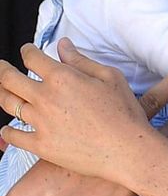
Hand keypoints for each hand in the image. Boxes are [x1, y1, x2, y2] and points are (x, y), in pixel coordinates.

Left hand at [0, 39, 167, 181]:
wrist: (127, 150)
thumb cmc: (124, 112)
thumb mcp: (109, 77)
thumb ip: (81, 60)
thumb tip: (62, 46)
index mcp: (62, 77)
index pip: (32, 58)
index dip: (27, 51)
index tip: (26, 51)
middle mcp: (45, 98)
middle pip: (9, 79)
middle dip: (2, 69)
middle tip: (1, 67)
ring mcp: (41, 123)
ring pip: (8, 104)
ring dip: (1, 94)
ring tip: (0, 91)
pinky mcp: (41, 146)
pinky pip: (14, 137)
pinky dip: (6, 132)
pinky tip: (6, 129)